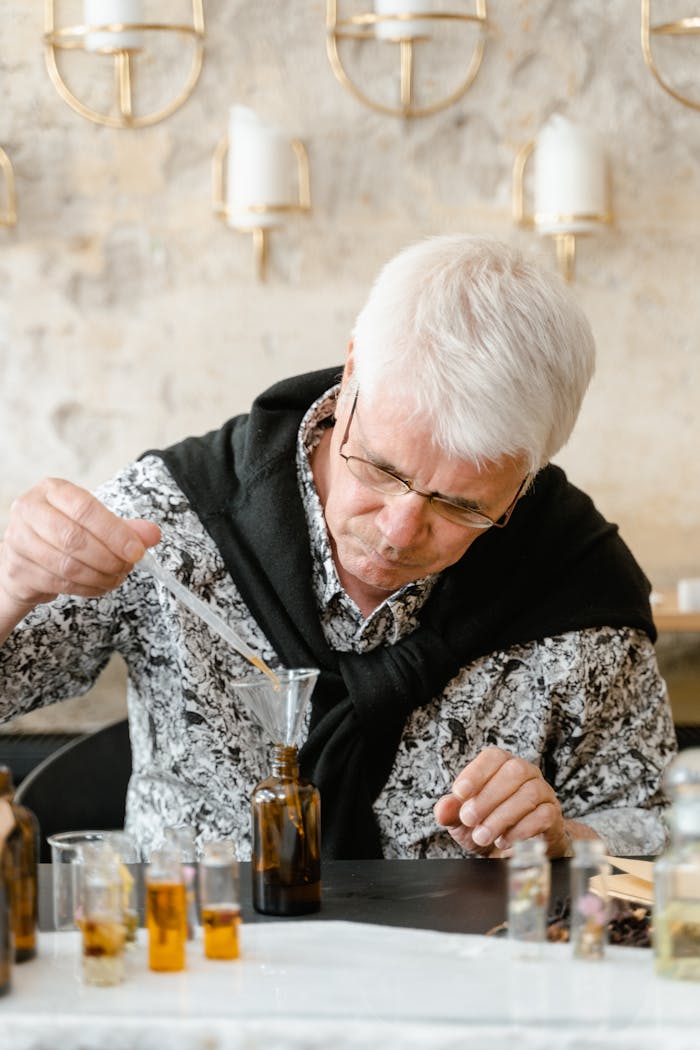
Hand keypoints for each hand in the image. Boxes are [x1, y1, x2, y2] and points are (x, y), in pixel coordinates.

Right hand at [0, 477, 160, 617]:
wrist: (26, 555)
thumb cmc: (62, 531)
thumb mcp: (93, 521)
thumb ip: (123, 527)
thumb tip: (152, 534)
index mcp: (52, 489)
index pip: (86, 509)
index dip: (115, 533)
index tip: (137, 551)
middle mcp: (29, 510)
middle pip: (74, 538)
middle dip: (109, 558)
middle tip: (128, 567)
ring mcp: (18, 540)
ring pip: (67, 565)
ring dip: (100, 576)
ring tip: (116, 577)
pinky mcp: (18, 569)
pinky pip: (60, 583)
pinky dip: (87, 588)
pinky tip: (100, 585)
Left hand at [433, 746, 571, 857]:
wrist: (515, 853)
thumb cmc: (488, 826)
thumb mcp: (462, 821)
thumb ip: (451, 812)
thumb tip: (442, 809)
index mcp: (501, 766)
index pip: (493, 757)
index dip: (476, 772)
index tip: (459, 793)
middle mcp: (526, 773)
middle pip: (513, 772)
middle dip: (487, 797)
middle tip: (468, 819)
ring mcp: (543, 792)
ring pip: (529, 794)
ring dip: (502, 816)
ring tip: (482, 835)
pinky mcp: (553, 815)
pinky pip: (542, 816)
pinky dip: (520, 830)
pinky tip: (504, 841)